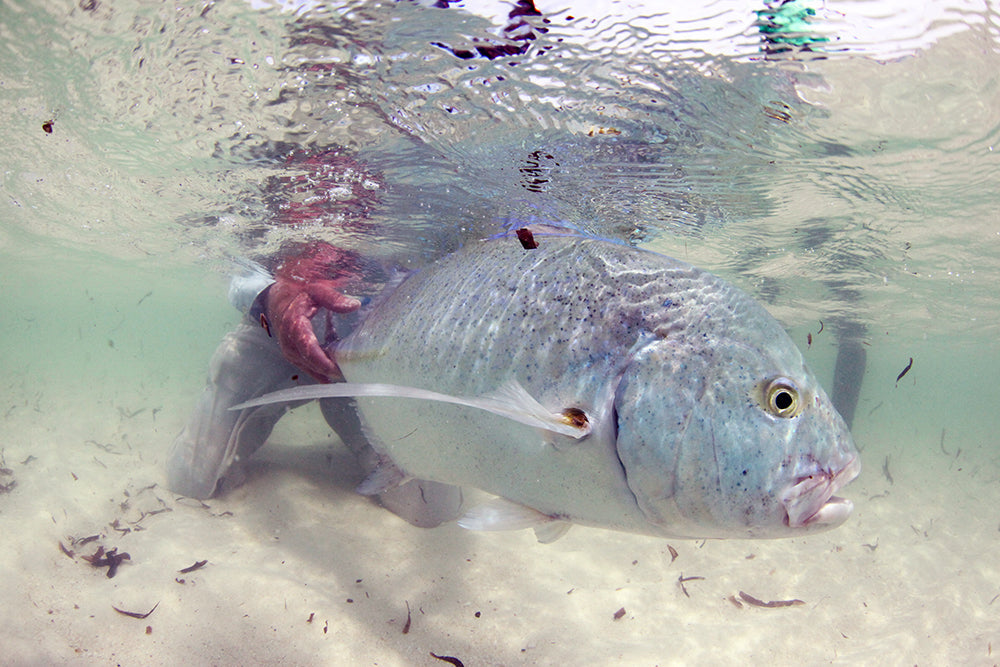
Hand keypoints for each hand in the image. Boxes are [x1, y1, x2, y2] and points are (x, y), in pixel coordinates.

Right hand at [264, 244, 361, 381]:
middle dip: (329, 370)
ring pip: (309, 368)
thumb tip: (355, 305)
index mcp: (295, 326)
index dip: (323, 362)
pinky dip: (320, 371)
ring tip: (346, 373)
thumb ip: (334, 299)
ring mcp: (289, 352)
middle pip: (310, 363)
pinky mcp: (292, 356)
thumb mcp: (316, 291)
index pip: (309, 349)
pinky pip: (307, 368)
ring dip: (326, 372)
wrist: (276, 301)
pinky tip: (334, 375)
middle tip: (350, 372)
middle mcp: (289, 343)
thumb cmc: (299, 295)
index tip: (339, 369)